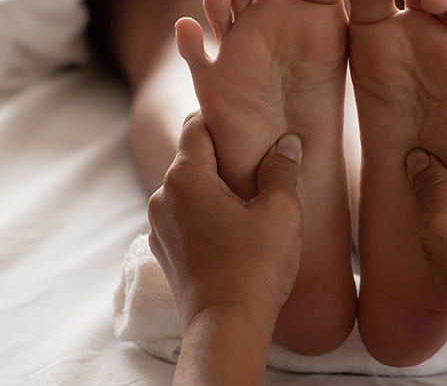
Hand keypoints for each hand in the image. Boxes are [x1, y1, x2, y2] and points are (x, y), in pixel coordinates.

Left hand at [148, 111, 303, 329]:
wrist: (226, 326)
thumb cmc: (255, 268)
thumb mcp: (281, 212)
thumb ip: (282, 169)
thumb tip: (287, 143)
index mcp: (185, 177)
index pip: (195, 125)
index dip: (222, 119)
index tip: (248, 125)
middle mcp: (162, 196)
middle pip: (191, 158)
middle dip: (223, 158)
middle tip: (258, 166)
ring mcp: (159, 225)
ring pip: (188, 190)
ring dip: (213, 189)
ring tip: (248, 204)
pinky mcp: (164, 250)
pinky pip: (183, 217)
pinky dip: (204, 215)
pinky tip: (232, 232)